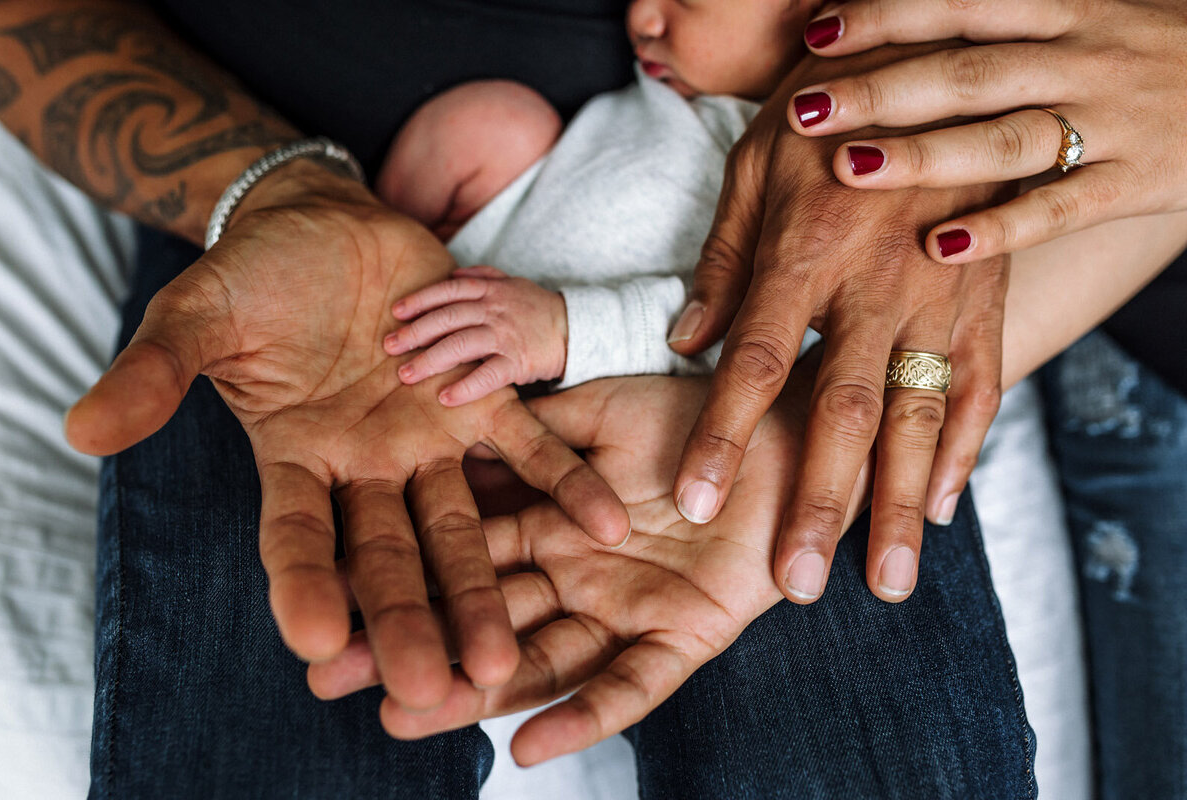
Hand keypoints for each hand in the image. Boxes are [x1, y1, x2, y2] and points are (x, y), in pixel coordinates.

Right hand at [64, 163, 627, 709]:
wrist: (325, 227)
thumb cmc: (255, 276)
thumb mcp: (196, 318)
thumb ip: (154, 373)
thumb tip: (80, 427)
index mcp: (294, 460)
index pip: (296, 539)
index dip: (304, 588)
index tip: (320, 644)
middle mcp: (365, 469)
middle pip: (387, 558)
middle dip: (411, 621)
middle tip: (439, 690)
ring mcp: (427, 441)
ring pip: (460, 526)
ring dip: (485, 587)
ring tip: (510, 655)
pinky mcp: (480, 401)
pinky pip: (529, 450)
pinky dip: (564, 485)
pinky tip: (606, 525)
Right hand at [308, 368, 869, 763]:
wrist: (788, 429)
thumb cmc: (694, 415)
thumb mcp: (599, 411)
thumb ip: (531, 428)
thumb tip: (445, 434)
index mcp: (548, 524)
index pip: (458, 558)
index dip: (398, 579)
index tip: (327, 603)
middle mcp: (574, 576)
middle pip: (481, 621)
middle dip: (411, 648)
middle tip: (330, 678)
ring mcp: (625, 611)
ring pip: (539, 663)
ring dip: (475, 693)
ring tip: (405, 716)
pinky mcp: (683, 637)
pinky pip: (630, 686)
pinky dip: (584, 716)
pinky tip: (529, 744)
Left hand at [385, 265, 568, 404]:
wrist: (576, 329)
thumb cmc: (538, 309)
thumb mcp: (512, 283)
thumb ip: (483, 276)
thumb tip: (453, 273)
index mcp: (490, 291)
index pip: (448, 291)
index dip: (420, 300)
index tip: (396, 312)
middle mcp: (494, 310)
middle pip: (447, 319)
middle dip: (414, 333)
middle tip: (389, 346)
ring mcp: (506, 336)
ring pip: (460, 345)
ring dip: (430, 361)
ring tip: (406, 375)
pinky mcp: (518, 362)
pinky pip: (488, 375)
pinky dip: (466, 387)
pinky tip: (445, 398)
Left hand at [668, 45, 1010, 602]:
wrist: (935, 62)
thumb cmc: (826, 112)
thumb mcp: (756, 164)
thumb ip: (725, 260)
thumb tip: (685, 342)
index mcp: (806, 253)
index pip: (755, 363)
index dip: (721, 436)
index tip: (693, 501)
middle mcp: (878, 284)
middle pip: (844, 411)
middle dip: (821, 503)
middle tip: (797, 584)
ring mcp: (944, 294)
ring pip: (923, 414)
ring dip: (904, 503)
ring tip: (886, 580)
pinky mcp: (989, 296)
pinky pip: (984, 383)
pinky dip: (967, 449)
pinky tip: (946, 506)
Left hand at [793, 0, 1186, 261]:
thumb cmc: (1141, 50)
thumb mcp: (1081, 14)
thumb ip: (999, 21)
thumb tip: (914, 14)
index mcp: (1062, 10)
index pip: (961, 5)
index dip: (890, 13)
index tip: (819, 31)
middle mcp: (1082, 58)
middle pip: (967, 73)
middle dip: (881, 88)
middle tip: (805, 107)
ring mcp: (1111, 121)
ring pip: (1007, 139)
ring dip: (925, 154)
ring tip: (850, 168)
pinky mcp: (1136, 182)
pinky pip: (1060, 208)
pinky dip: (1001, 228)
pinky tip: (940, 247)